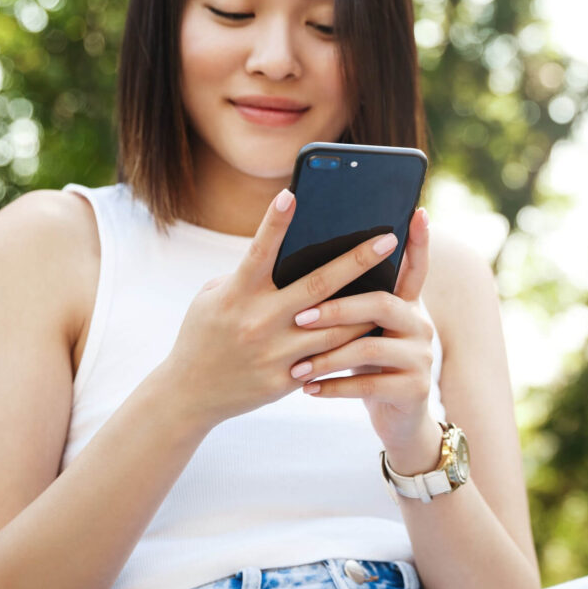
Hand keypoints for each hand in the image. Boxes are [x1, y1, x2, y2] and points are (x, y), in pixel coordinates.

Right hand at [158, 189, 397, 428]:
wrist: (189, 394)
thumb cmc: (205, 333)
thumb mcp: (213, 298)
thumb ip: (248, 276)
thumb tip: (290, 253)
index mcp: (236, 294)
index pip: (259, 252)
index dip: (274, 222)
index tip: (292, 194)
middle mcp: (257, 320)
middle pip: (319, 285)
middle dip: (357, 260)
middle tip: (389, 238)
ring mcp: (274, 353)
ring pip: (336, 326)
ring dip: (369, 305)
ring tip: (398, 284)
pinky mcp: (284, 380)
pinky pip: (328, 358)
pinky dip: (353, 344)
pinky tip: (378, 328)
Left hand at [289, 207, 437, 451]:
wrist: (397, 418)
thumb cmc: (367, 365)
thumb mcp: (365, 331)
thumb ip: (351, 303)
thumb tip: (304, 265)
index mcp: (406, 305)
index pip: (416, 266)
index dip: (419, 241)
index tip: (417, 212)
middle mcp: (420, 325)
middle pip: (381, 304)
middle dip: (338, 309)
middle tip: (299, 317)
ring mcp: (421, 357)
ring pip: (370, 349)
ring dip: (327, 357)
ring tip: (296, 366)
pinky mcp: (414, 389)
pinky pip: (368, 386)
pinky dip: (334, 387)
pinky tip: (308, 389)